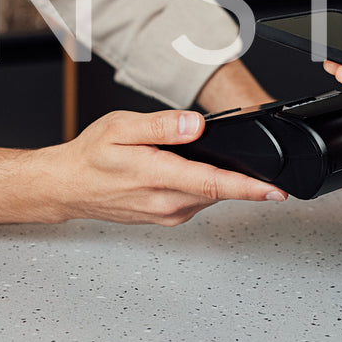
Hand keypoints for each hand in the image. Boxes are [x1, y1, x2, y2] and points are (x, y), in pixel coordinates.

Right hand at [0, 109, 286, 227]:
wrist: (67, 186)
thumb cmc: (91, 156)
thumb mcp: (121, 126)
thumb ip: (162, 126)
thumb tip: (196, 124)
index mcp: (157, 176)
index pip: (212, 184)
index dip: (248, 189)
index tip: (275, 192)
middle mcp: (165, 202)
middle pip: (218, 192)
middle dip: (243, 180)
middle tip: (257, 167)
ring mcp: (166, 213)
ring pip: (207, 197)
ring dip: (218, 182)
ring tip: (205, 162)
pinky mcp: (166, 217)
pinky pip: (195, 201)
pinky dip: (200, 187)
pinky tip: (186, 172)